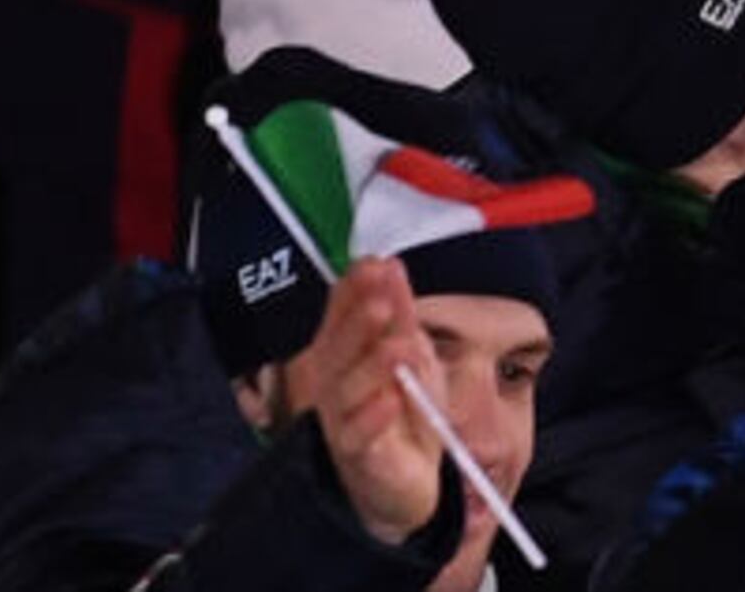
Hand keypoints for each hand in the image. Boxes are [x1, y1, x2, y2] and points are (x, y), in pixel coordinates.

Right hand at [290, 258, 450, 545]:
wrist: (409, 481)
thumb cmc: (405, 412)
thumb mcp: (411, 353)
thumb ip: (399, 313)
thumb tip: (387, 263)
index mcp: (343, 354)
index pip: (339, 316)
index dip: (352, 292)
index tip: (372, 265)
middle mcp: (333, 385)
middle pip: (336, 351)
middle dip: (358, 323)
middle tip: (382, 300)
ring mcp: (341, 422)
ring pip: (345, 392)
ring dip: (372, 367)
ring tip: (398, 348)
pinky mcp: (357, 458)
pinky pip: (358, 437)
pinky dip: (373, 418)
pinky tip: (391, 400)